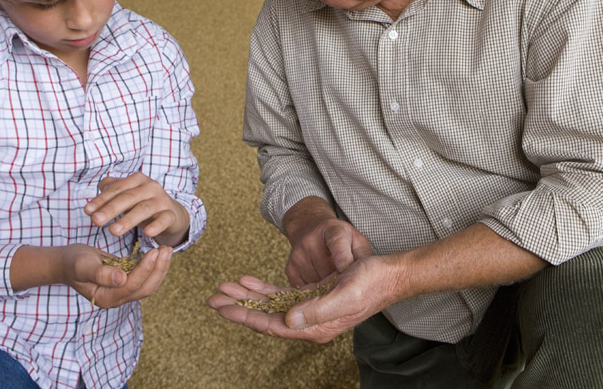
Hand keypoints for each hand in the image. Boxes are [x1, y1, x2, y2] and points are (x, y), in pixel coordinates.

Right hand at [59, 243, 173, 308]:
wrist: (68, 262)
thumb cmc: (73, 262)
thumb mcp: (82, 265)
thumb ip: (100, 273)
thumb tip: (121, 279)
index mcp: (105, 298)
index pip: (131, 286)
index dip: (144, 270)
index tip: (154, 252)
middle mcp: (116, 300)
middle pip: (144, 289)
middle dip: (158, 270)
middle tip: (166, 249)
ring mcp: (122, 293)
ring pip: (148, 285)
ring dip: (160, 268)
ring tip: (166, 249)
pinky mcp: (127, 284)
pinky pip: (145, 278)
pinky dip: (154, 267)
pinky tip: (159, 253)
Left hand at [84, 172, 188, 246]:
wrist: (171, 213)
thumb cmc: (143, 203)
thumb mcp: (127, 196)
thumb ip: (110, 192)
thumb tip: (95, 198)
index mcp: (137, 180)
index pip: (116, 189)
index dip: (101, 200)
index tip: (87, 211)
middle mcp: (150, 187)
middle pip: (128, 197)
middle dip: (111, 209)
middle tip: (95, 221)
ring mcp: (162, 200)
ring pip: (144, 209)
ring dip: (128, 219)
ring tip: (113, 231)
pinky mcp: (171, 214)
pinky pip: (164, 220)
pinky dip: (156, 226)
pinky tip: (148, 233)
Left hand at [207, 256, 393, 343]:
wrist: (390, 274)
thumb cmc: (372, 283)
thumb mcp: (346, 294)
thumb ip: (317, 310)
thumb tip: (287, 321)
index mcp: (315, 327)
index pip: (272, 326)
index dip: (246, 316)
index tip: (224, 308)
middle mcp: (309, 323)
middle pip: (265, 317)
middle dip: (238, 307)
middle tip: (212, 299)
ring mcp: (309, 311)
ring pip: (270, 306)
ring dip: (246, 296)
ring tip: (223, 288)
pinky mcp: (312, 298)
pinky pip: (281, 296)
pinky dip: (263, 288)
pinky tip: (247, 280)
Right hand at [282, 199, 371, 285]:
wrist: (310, 228)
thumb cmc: (341, 239)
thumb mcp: (356, 241)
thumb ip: (363, 256)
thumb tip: (370, 275)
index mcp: (333, 231)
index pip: (338, 245)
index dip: (344, 261)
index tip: (349, 275)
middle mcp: (311, 241)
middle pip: (327, 271)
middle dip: (339, 283)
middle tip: (348, 288)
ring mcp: (299, 255)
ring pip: (316, 284)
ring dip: (327, 290)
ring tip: (335, 287)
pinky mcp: (290, 269)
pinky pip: (304, 290)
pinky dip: (315, 293)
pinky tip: (323, 288)